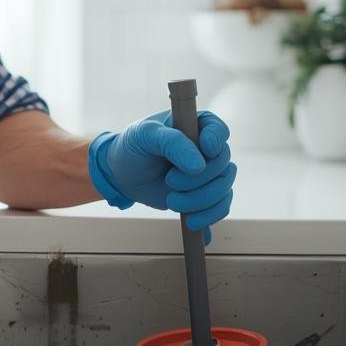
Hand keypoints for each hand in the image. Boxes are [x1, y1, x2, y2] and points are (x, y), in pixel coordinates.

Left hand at [87, 110, 234, 241]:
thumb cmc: (133, 147)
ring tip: (172, 202)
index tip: (206, 151)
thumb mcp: (145, 136)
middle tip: (170, 181)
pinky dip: (209, 215)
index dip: (216, 141)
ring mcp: (208, 173)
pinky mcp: (204, 194)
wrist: (122, 174)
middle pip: (222, 163)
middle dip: (198, 179)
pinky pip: (221, 206)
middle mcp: (206, 148)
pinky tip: (191, 220)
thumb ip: (171, 143)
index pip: (218, 130)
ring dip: (201, 199)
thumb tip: (199, 165)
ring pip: (223, 187)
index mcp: (194, 125)